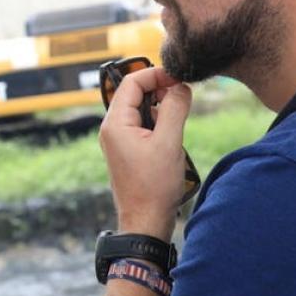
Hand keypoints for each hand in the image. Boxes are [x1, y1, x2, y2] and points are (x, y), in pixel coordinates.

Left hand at [98, 66, 191, 241]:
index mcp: (115, 123)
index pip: (131, 83)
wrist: (146, 221)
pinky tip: (172, 137)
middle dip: (160, 90)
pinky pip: (143, 125)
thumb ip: (174, 109)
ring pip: (141, 109)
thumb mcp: (169, 142)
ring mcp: (119, 140)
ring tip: (179, 120)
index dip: (155, 74)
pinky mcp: (128, 150)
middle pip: (135, 94)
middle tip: (183, 95)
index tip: (178, 76)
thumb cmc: (154, 186)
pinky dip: (159, 123)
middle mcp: (112, 129)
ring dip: (161, 108)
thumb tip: (180, 86)